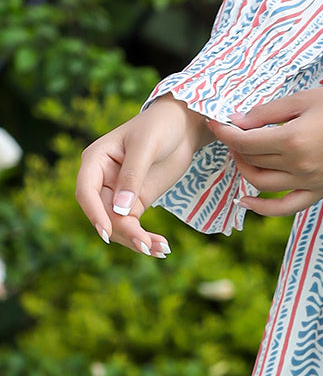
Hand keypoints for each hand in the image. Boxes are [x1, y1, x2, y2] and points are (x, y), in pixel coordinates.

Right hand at [76, 95, 213, 255]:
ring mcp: (117, 194)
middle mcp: (101, 179)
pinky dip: (145, 237)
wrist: (183, 126)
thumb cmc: (161, 126)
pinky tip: (161, 247)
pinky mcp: (134, 203)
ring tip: (161, 249)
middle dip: (122, 232)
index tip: (107, 232)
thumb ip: (133, 175)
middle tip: (146, 245)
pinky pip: (132, 226)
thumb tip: (120, 210)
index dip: (94, 213)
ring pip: (117, 225)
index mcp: (95, 160)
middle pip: (103, 214)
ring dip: (135, 240)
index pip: (85, 191)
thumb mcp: (147, 145)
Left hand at [208, 86, 322, 216]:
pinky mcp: (319, 191)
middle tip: (234, 132)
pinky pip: (284, 208)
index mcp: (293, 139)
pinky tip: (245, 199)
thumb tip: (236, 121)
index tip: (216, 122)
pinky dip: (261, 208)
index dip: (226, 132)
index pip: (245, 141)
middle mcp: (298, 165)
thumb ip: (267, 112)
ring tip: (243, 154)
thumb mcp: (304, 99)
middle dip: (236, 145)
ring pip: (262, 184)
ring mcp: (309, 183)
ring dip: (245, 169)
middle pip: (252, 160)